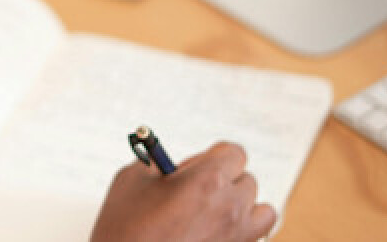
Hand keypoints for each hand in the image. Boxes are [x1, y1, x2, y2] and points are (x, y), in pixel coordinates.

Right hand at [89, 142, 276, 241]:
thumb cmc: (123, 231)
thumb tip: (170, 165)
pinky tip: (212, 237)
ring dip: (245, 210)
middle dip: (225, 183)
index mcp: (208, 180)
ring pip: (263, 213)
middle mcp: (230, 208)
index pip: (235, 154)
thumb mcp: (131, 180)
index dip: (215, 157)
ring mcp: (237, 239)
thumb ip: (157, 164)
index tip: (199, 166)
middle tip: (196, 193)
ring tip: (217, 215)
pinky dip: (239, 237)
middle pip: (248, 182)